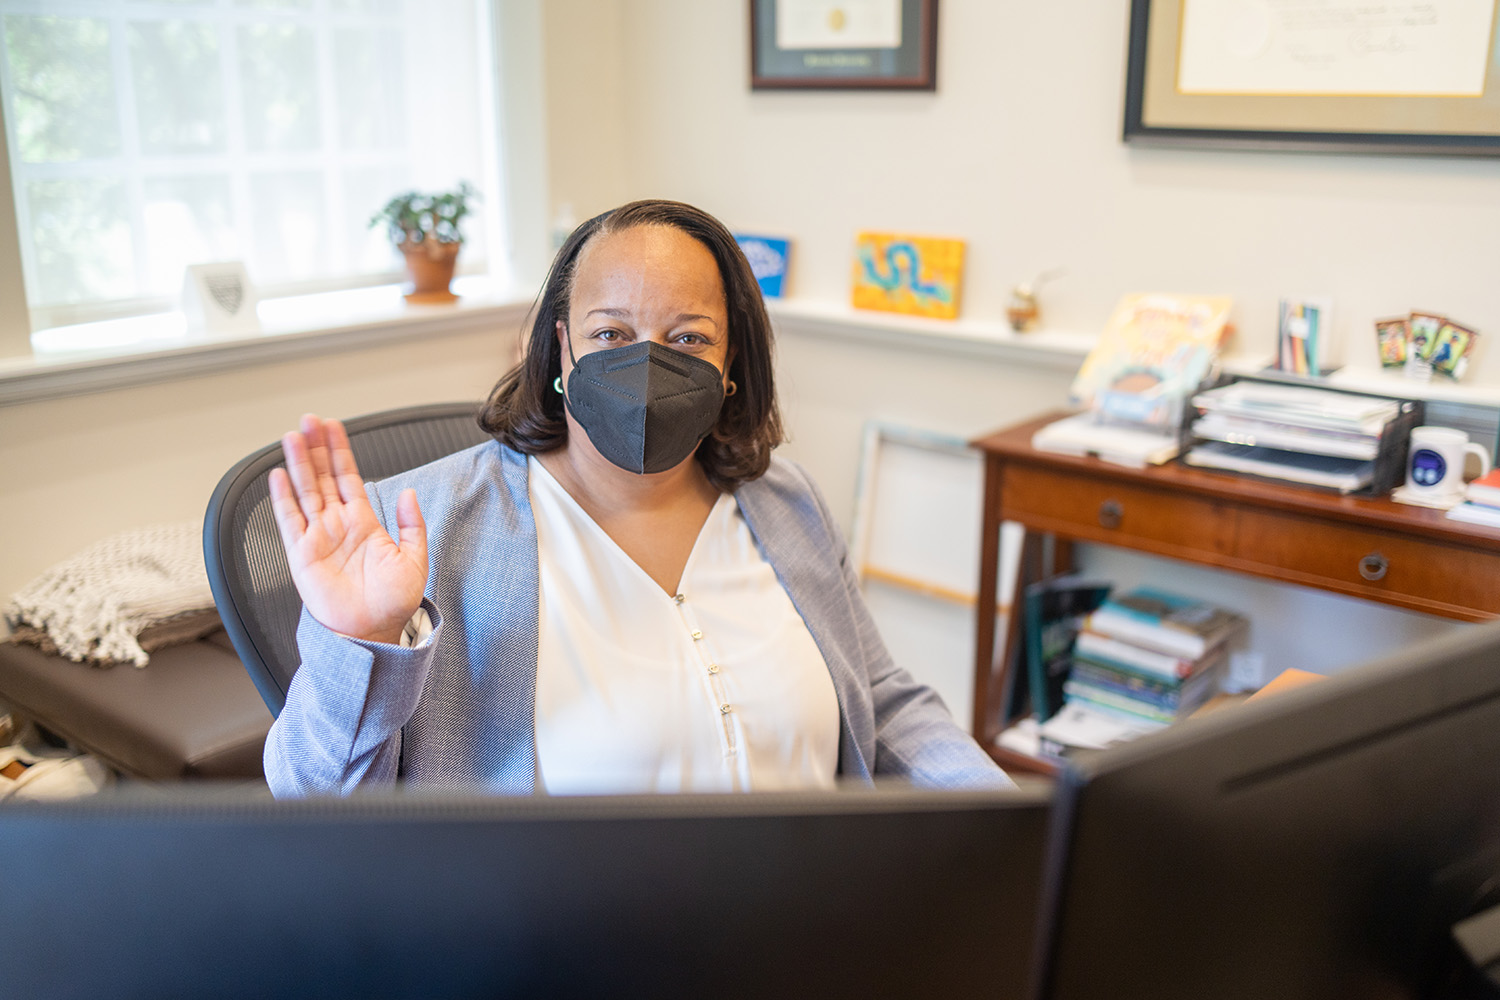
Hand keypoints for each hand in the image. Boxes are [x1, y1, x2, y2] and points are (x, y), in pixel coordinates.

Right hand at [268, 414, 427, 644]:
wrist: (374, 633)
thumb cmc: (393, 603)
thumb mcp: (414, 560)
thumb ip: (411, 525)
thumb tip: (407, 494)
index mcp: (364, 523)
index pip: (348, 477)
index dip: (339, 452)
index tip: (333, 427)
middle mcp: (337, 526)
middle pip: (322, 477)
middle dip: (315, 448)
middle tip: (309, 419)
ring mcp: (318, 538)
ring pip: (304, 492)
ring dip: (297, 464)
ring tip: (292, 436)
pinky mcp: (302, 555)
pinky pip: (289, 521)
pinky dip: (282, 498)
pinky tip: (277, 476)